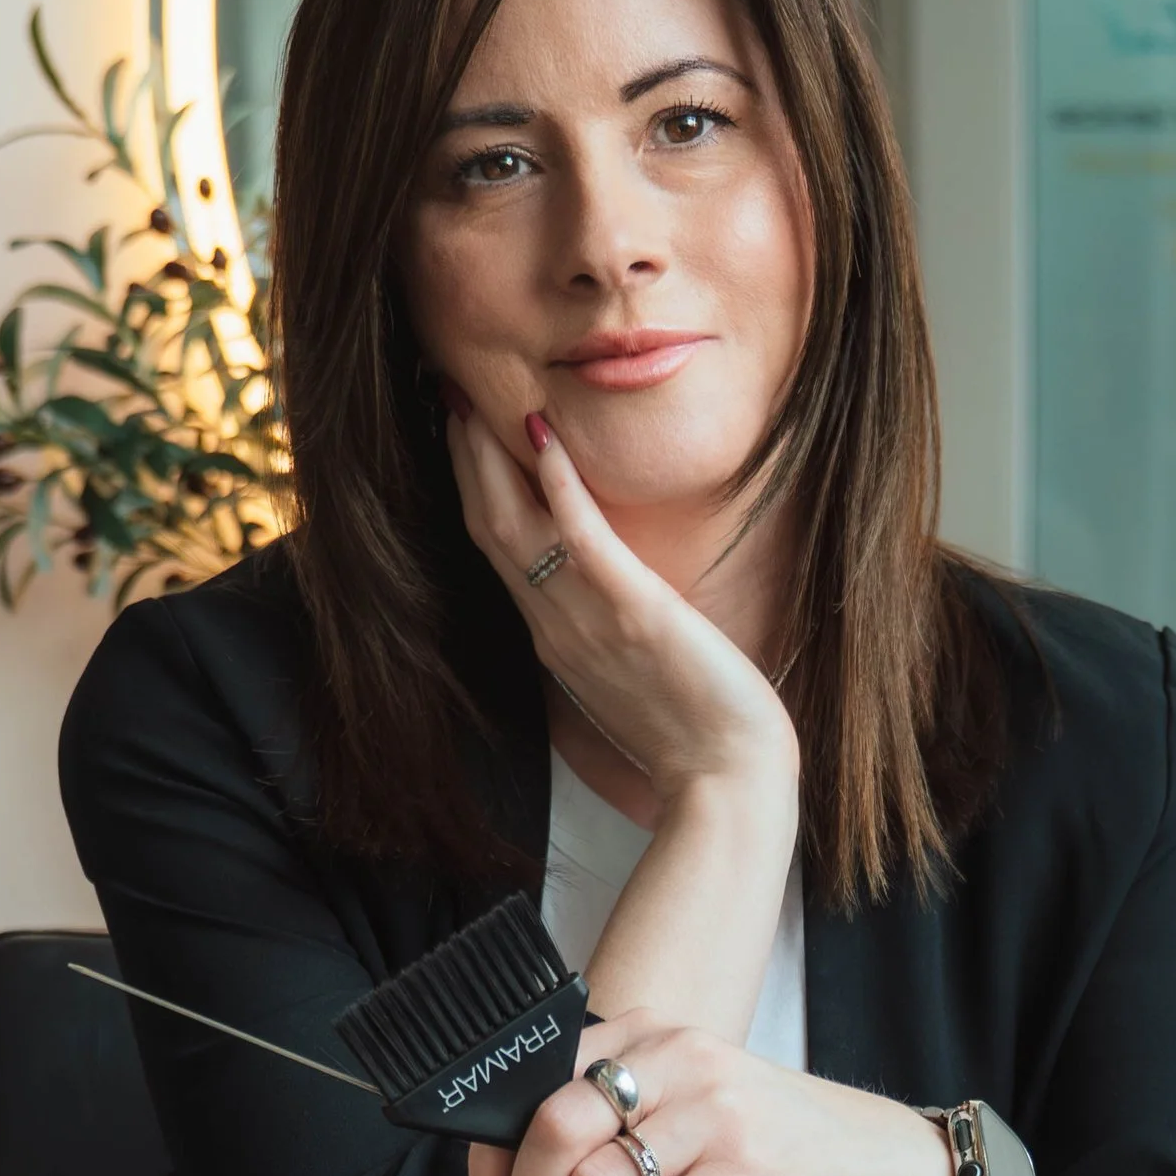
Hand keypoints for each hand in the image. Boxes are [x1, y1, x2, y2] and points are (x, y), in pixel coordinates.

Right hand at [447, 406, 796, 811]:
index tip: (462, 433)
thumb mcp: (633, 674)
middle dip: (467, 460)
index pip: (499, 551)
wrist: (725, 781)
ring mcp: (587, 619)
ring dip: (491, 459)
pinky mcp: (633, 612)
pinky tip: (542, 433)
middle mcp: (557, 625)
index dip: (474, 489)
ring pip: (515, 527)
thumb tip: (603, 599)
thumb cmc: (692, 736)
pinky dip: (559, 485)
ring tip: (474, 399)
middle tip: (450, 394)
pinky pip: (581, 538)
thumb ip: (606, 632)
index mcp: (555, 638)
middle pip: (490, 528)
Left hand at [466, 1020, 964, 1175]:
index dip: (494, 1156)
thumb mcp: (685, 1095)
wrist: (870, 1158)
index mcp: (647, 1035)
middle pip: (554, 1128)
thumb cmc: (767, 1133)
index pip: (537, 1082)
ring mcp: (713, 1116)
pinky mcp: (744, 1175)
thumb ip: (613, 1112)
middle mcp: (676, 1061)